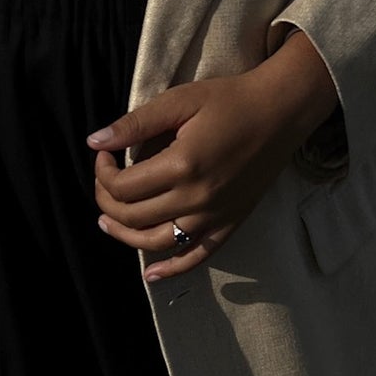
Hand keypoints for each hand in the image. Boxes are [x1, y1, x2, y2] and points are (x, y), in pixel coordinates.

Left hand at [87, 60, 326, 282]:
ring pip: (157, 242)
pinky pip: (197, 256)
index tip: (104, 156)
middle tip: (104, 182)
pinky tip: (152, 274)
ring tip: (107, 223)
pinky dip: (172, 269)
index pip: (123, 187)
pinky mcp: (230, 223)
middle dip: (106, 201)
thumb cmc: (230, 100)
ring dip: (125, 236)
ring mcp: (214, 215)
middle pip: (133, 216)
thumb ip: (135, 124)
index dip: (102, 173)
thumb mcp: (180, 101)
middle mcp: (196, 198)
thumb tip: (94, 142)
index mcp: (181, 165)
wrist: (281, 111)